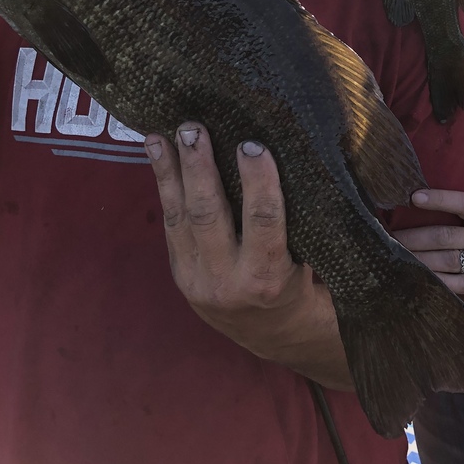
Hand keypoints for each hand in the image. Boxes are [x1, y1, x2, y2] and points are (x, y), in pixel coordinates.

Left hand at [144, 123, 334, 361]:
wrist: (269, 334)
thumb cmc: (297, 282)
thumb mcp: (306, 257)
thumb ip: (293, 218)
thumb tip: (287, 152)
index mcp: (268, 278)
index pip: (263, 222)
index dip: (258, 182)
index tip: (253, 145)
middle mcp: (227, 281)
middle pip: (209, 216)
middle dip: (199, 169)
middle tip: (194, 129)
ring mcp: (196, 279)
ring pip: (180, 218)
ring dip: (170, 172)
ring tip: (162, 135)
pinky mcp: (178, 273)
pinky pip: (171, 224)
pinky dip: (164, 186)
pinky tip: (157, 154)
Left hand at [395, 188, 463, 304]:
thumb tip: (458, 201)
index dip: (438, 198)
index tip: (413, 196)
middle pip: (448, 236)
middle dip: (415, 238)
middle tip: (387, 238)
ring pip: (452, 262)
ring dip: (421, 261)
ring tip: (396, 261)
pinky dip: (443, 285)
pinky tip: (424, 284)